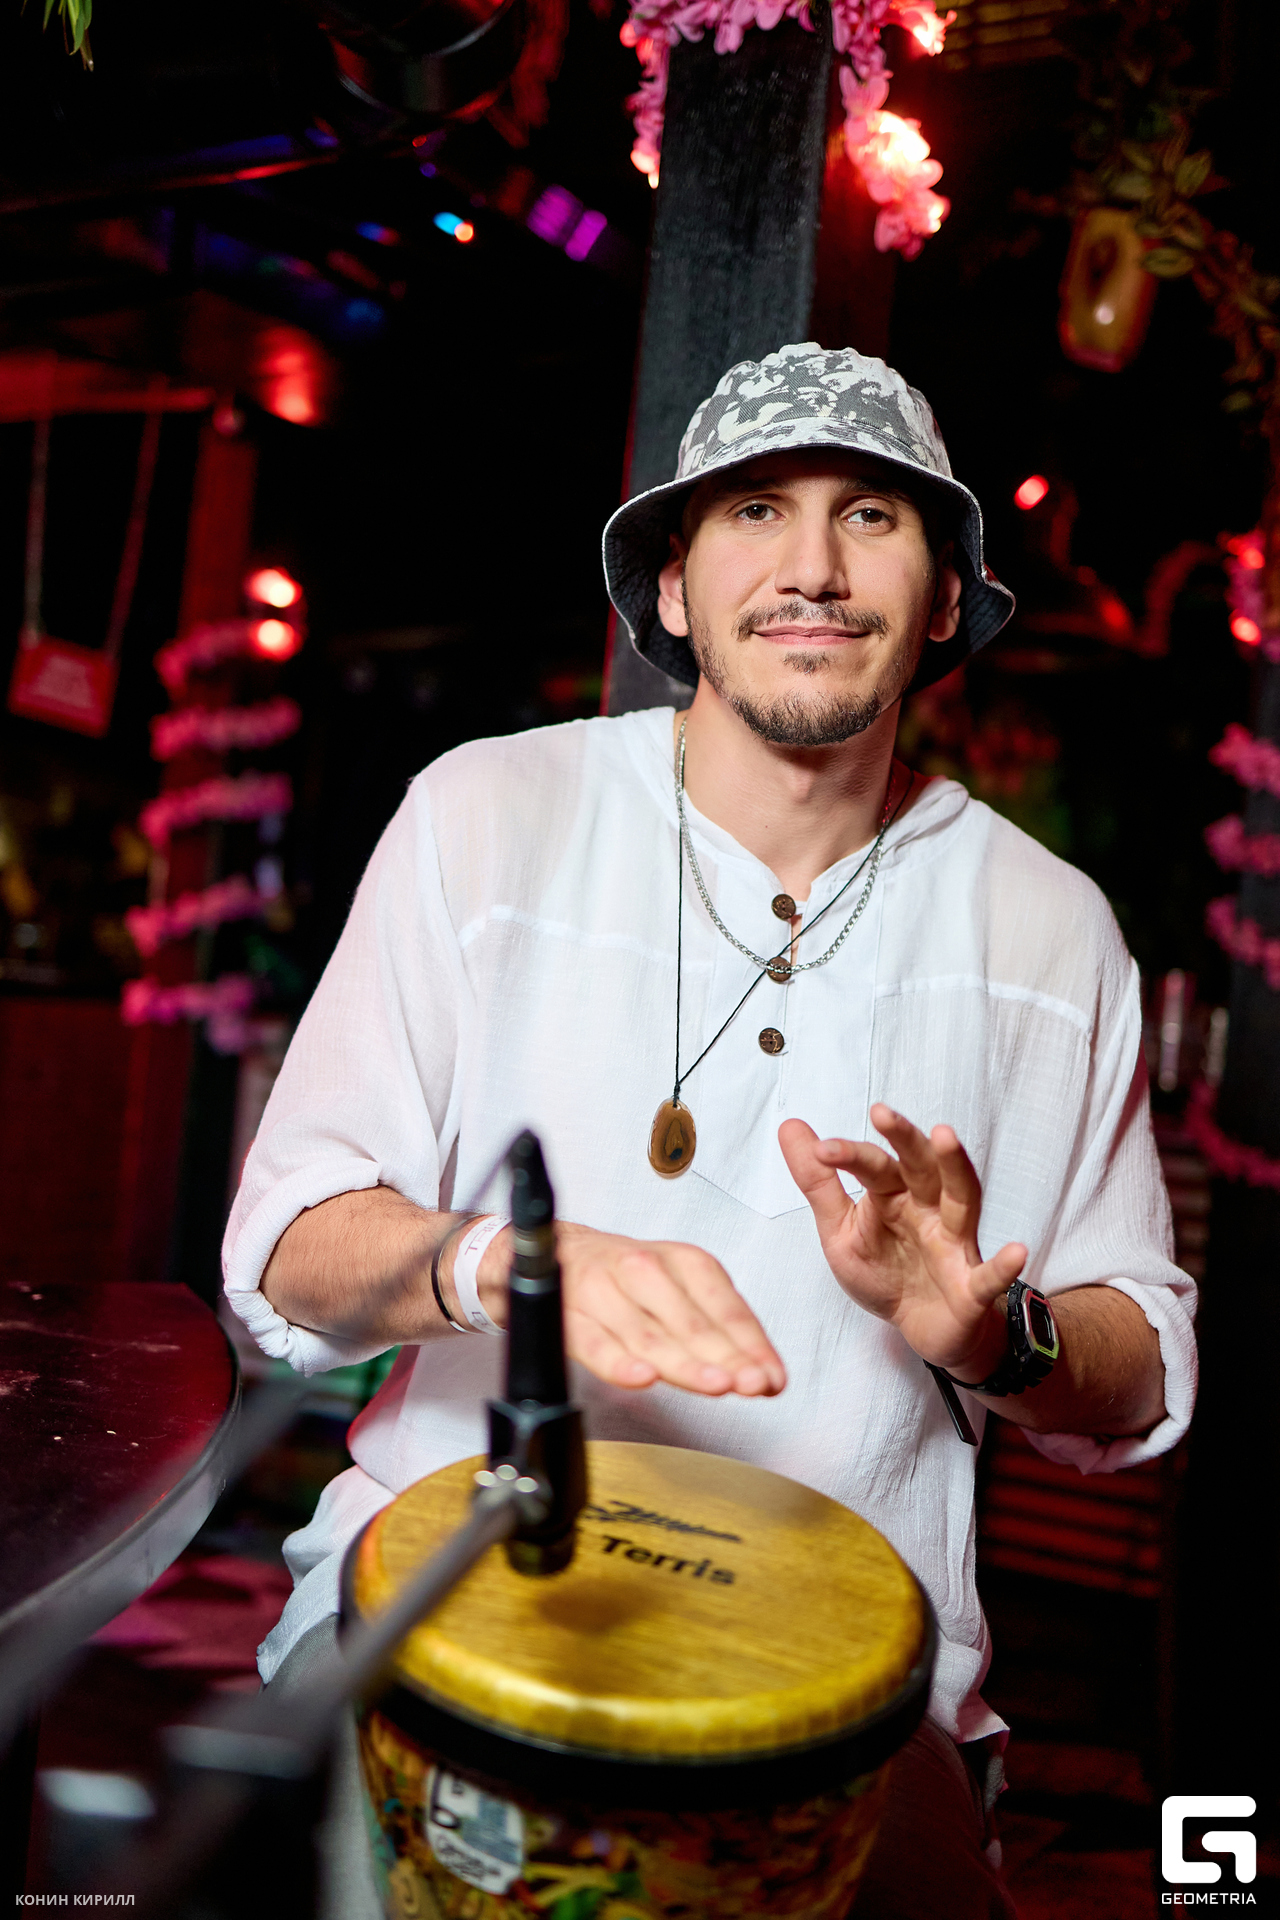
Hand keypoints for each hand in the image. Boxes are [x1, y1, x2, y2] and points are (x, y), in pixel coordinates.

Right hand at [454, 1221, 786, 1398]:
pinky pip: (594, 1342)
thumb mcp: (681, 1294)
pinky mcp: (568, 1314)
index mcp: (684, 1262)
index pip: (727, 1308)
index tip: (772, 1378)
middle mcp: (645, 1270)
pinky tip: (642, 1378)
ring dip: (685, 1362)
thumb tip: (767, 1377)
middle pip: (692, 1322)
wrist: (551, 1256)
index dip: (752, 1345)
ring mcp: (604, 1291)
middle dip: (726, 1357)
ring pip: (649, 1334)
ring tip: (716, 1385)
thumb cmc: (626, 1282)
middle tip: (753, 1383)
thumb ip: (722, 1336)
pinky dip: (618, 1361)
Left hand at [778, 1104, 1026, 1379]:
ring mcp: (954, 1244)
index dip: (849, 1155)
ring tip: (945, 1135)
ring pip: (961, 1199)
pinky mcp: (971, 1287)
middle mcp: (928, 1209)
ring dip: (955, 1168)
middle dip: (905, 1138)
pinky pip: (990, 1275)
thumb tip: (790, 1126)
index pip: (875, 1167)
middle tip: (882, 1113)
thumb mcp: (841, 1230)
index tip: (821, 1149)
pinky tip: (1016, 1251)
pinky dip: (1004, 1265)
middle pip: (922, 1166)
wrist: (921, 1328)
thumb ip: (818, 1182)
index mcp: (894, 1195)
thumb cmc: (884, 1271)